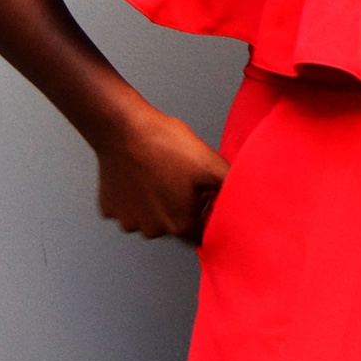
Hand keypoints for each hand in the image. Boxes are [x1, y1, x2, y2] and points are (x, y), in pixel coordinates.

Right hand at [93, 105, 230, 242]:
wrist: (123, 127)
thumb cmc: (164, 143)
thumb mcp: (211, 163)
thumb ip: (232, 189)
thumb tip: (250, 203)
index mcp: (180, 225)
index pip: (202, 233)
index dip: (208, 213)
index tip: (205, 197)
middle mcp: (153, 230)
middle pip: (176, 226)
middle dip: (183, 207)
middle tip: (183, 178)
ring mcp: (128, 221)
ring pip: (151, 217)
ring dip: (158, 202)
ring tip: (161, 172)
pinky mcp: (110, 209)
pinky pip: (129, 208)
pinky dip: (135, 196)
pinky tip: (141, 174)